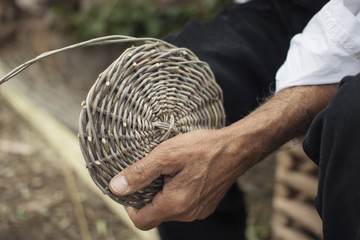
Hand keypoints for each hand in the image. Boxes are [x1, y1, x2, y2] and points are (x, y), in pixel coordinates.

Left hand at [109, 85, 337, 229]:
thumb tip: (116, 188)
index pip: (141, 221)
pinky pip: (183, 205)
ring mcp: (198, 211)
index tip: (132, 185)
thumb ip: (140, 173)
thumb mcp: (167, 154)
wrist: (237, 149)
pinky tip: (182, 174)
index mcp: (175, 205)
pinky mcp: (205, 205)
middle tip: (151, 171)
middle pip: (155, 215)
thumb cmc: (203, 148)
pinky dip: (176, 193)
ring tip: (168, 170)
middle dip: (147, 196)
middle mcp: (187, 214)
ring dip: (162, 194)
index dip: (130, 205)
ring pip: (169, 210)